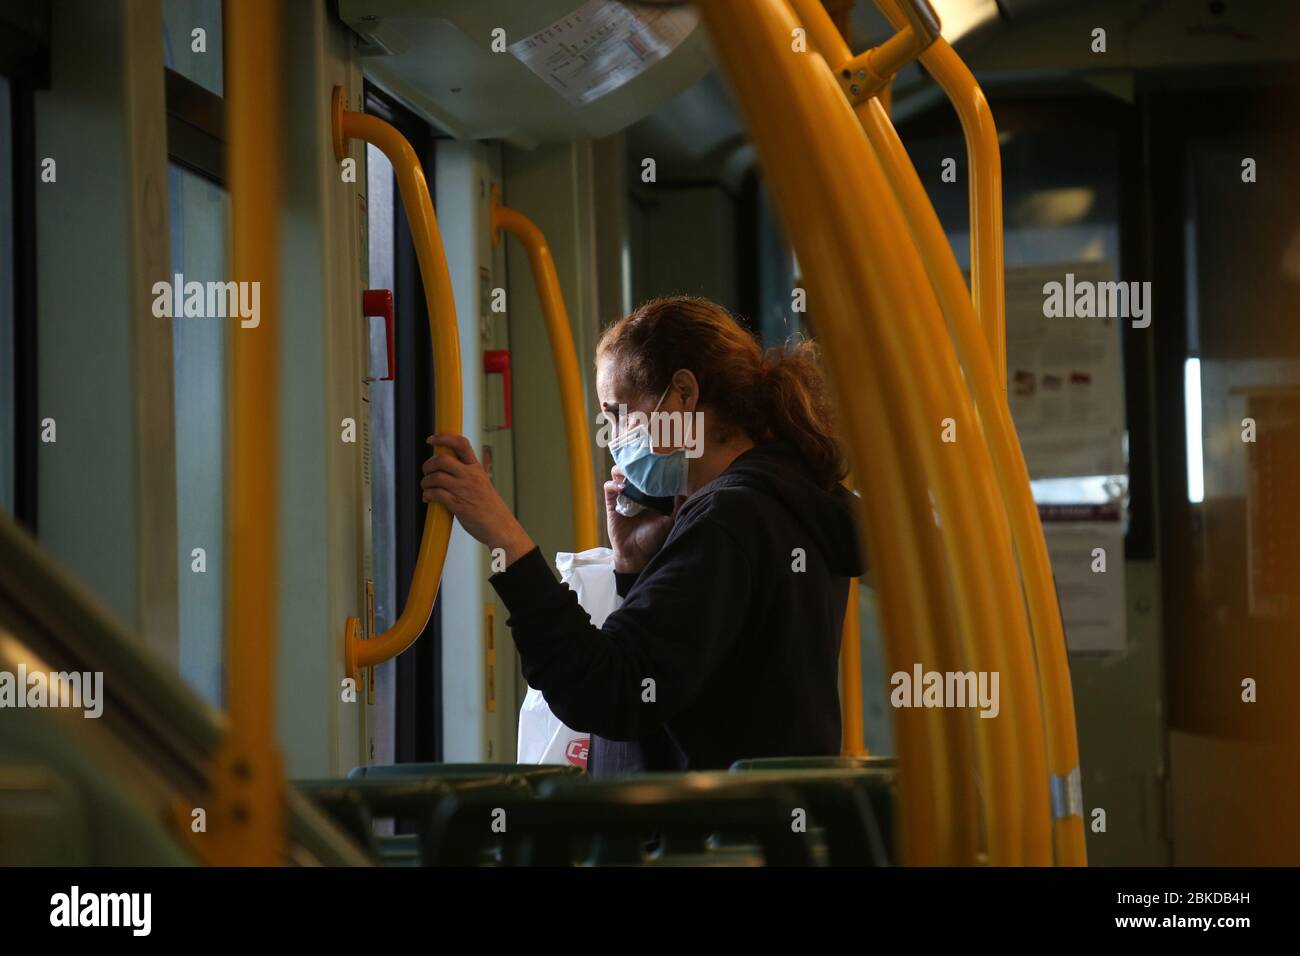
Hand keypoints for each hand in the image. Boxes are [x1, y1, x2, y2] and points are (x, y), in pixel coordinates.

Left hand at [421, 433, 533, 565]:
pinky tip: (428, 498)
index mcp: (477, 468)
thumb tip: (445, 465)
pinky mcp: (459, 506)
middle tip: (426, 471)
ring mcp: (465, 491)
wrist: (500, 526)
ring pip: (436, 477)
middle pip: (442, 460)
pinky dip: (427, 495)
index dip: (443, 437)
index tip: (431, 439)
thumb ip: (467, 473)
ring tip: (426, 487)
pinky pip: (436, 494)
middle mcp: (471, 476)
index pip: (461, 444)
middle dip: (428, 464)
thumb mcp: (482, 482)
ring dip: (425, 482)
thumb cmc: (490, 506)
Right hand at [604, 466, 674, 572]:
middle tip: (640, 458)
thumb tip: (685, 487)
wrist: (636, 555)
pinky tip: (621, 487)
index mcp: (652, 495)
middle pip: (634, 471)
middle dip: (636, 463)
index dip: (652, 465)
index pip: (650, 474)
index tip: (656, 457)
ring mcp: (624, 496)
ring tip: (628, 470)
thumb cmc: (654, 539)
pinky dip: (613, 484)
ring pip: (620, 475)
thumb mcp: (670, 521)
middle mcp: (638, 493)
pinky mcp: (612, 503)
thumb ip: (678, 505)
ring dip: (622, 469)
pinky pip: (609, 487)